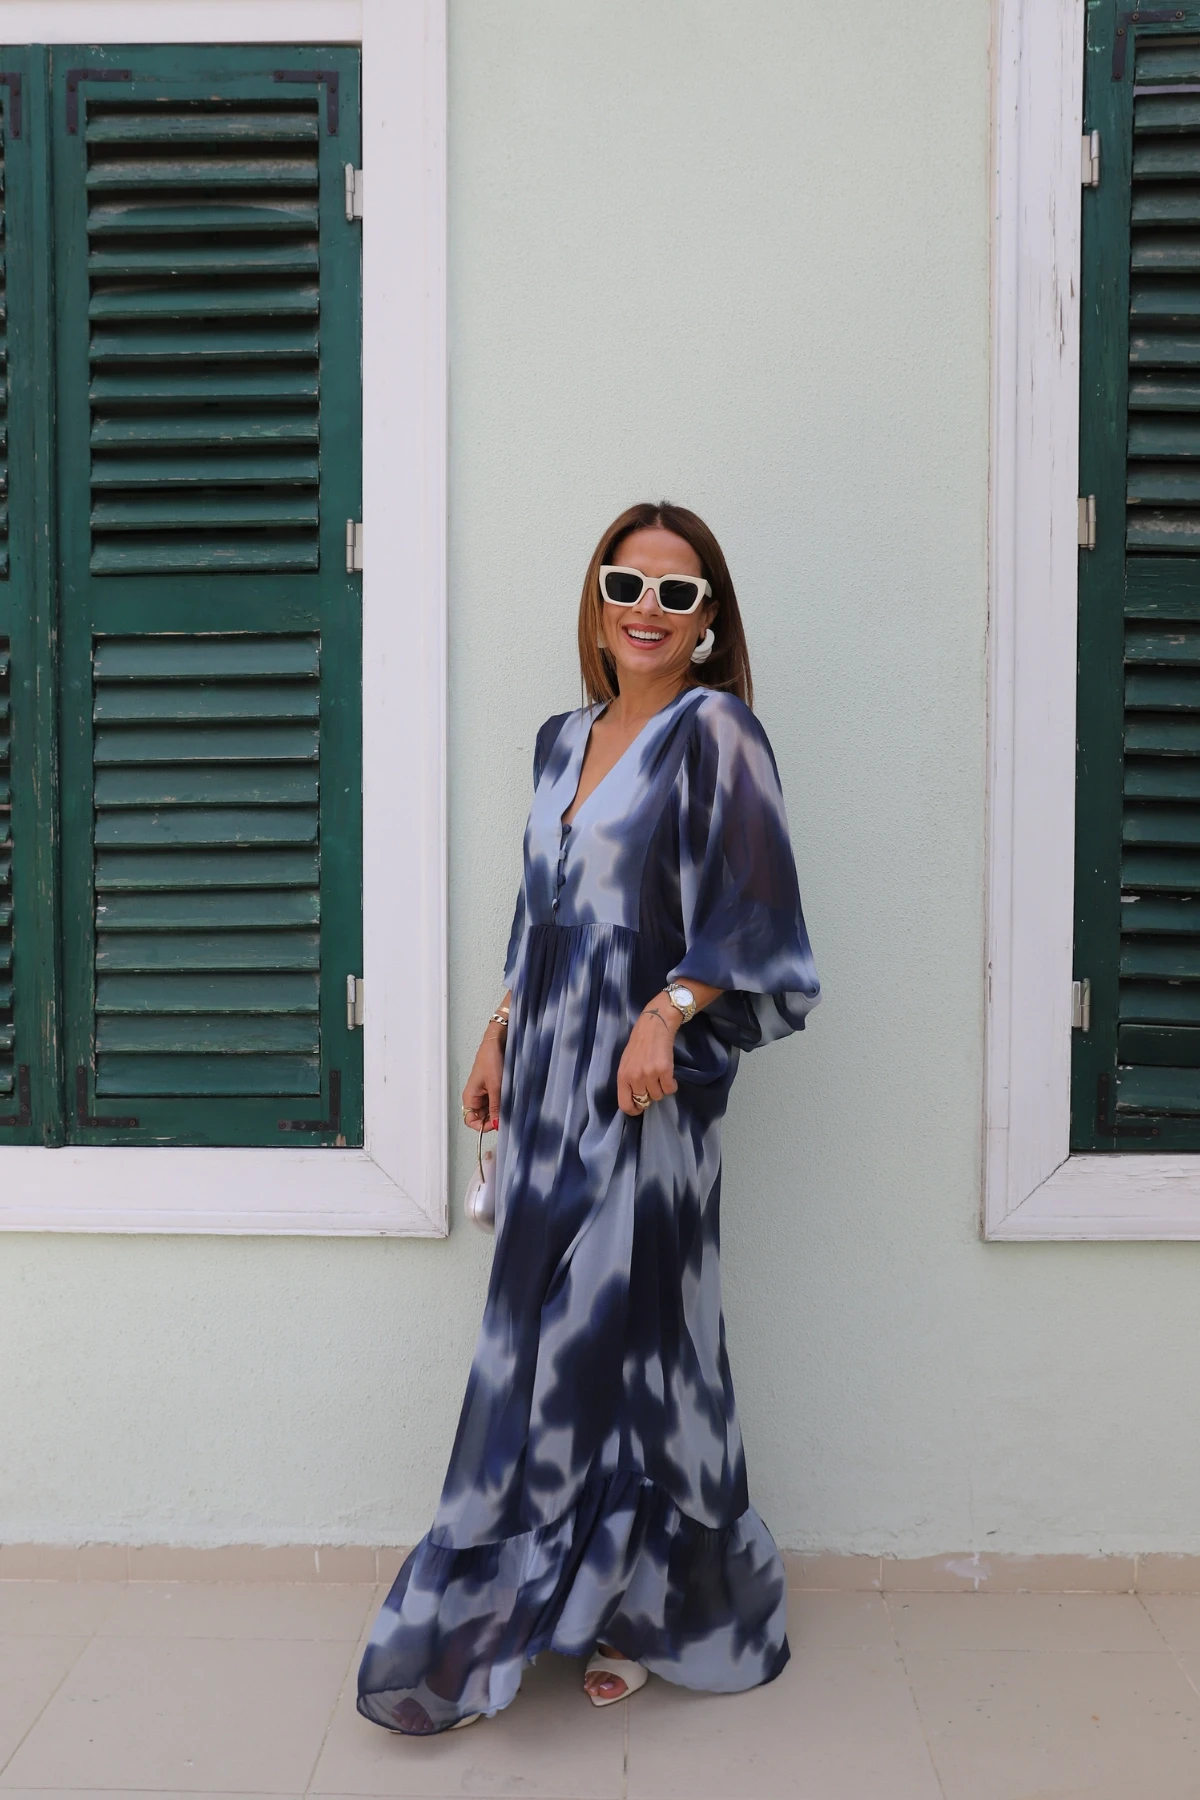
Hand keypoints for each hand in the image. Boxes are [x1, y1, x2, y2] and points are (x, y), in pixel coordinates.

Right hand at [462, 1024, 504, 1130]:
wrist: (498, 1041)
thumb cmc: (491, 1058)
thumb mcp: (495, 1086)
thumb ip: (496, 1107)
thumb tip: (496, 1125)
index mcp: (470, 1097)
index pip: (471, 1121)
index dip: (483, 1126)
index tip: (497, 1124)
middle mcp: (476, 1097)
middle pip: (482, 1117)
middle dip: (494, 1119)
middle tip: (507, 1116)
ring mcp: (486, 1093)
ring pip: (491, 1110)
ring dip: (500, 1111)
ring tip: (510, 1106)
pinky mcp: (494, 1088)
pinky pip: (498, 1102)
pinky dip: (504, 1103)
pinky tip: (512, 1100)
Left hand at [616, 998, 679, 1116]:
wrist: (654, 1026)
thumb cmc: (639, 1044)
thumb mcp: (626, 1062)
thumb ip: (629, 1080)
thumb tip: (636, 1099)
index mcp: (622, 1076)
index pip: (625, 1104)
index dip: (634, 1110)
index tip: (640, 1108)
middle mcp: (635, 1077)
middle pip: (645, 1101)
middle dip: (649, 1095)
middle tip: (652, 1083)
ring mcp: (650, 1074)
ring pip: (658, 1096)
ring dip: (661, 1089)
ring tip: (660, 1075)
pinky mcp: (665, 1071)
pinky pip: (670, 1089)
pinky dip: (672, 1085)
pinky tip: (669, 1075)